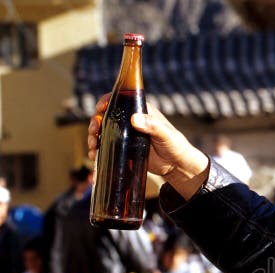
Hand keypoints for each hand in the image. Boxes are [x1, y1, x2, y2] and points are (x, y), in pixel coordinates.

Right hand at [88, 94, 210, 199]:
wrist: (177, 165)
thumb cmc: (176, 145)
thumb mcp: (166, 134)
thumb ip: (152, 126)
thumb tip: (134, 119)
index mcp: (141, 110)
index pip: (119, 100)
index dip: (106, 101)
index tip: (99, 109)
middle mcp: (131, 120)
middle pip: (106, 116)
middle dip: (95, 122)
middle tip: (93, 132)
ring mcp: (126, 134)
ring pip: (104, 131)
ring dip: (94, 137)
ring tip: (92, 146)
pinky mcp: (124, 148)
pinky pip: (107, 146)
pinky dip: (99, 149)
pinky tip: (94, 156)